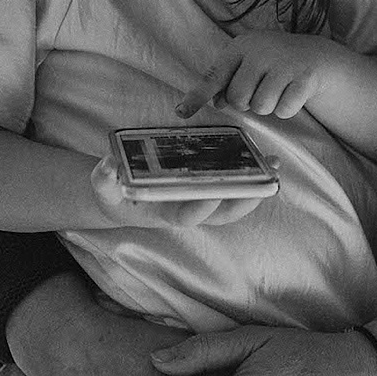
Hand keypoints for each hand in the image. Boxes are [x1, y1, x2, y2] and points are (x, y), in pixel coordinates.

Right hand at [87, 157, 266, 227]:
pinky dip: (251, 175)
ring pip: (235, 201)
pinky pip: (234, 185)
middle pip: (222, 213)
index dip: (202, 207)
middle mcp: (189, 210)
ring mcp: (201, 201)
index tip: (212, 194)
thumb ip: (103, 180)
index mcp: (166, 213)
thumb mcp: (102, 188)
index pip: (189, 216)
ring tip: (274, 167)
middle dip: (244, 199)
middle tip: (263, 182)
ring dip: (256, 187)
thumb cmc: (114, 194)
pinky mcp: (207, 188)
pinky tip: (266, 159)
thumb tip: (109, 166)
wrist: (121, 197)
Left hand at [175, 32, 341, 119]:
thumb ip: (228, 81)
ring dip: (268, 106)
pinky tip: (292, 92)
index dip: (197, 97)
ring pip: (261, 107)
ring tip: (277, 89)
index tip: (181, 113)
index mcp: (241, 46)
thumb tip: (215, 103)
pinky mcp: (304, 77)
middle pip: (238, 99)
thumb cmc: (272, 63)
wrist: (315, 56)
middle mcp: (261, 51)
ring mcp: (284, 63)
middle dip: (247, 103)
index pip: (214, 76)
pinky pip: (283, 110)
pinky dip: (287, 109)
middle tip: (260, 89)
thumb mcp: (248, 63)